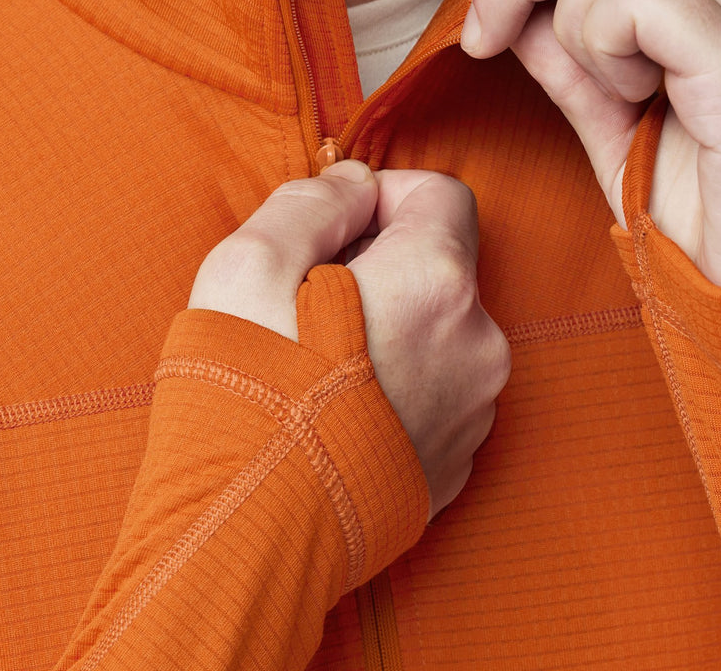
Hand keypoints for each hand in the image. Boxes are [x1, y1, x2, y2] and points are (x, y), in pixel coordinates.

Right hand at [189, 161, 510, 516]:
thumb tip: (355, 182)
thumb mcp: (250, 262)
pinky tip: (336, 406)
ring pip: (440, 329)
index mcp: (435, 283)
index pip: (442, 194)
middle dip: (382, 262)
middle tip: (308, 297)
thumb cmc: (243, 393)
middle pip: (442, 265)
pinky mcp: (458, 463)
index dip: (386, 193)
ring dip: (390, 324)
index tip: (338, 224)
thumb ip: (315, 200)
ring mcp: (474, 412)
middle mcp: (477, 344)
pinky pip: (439, 390)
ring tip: (317, 360)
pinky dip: (399, 380)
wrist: (248, 537)